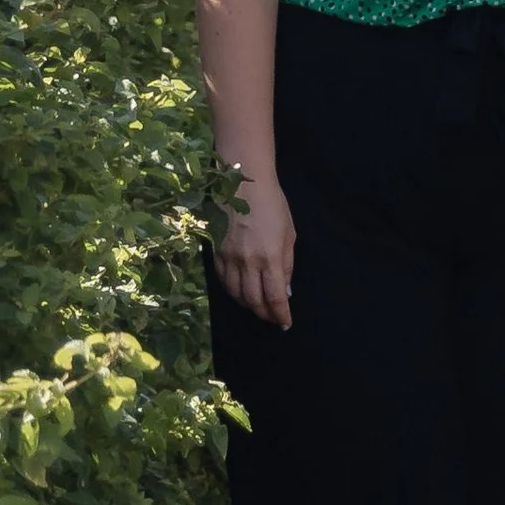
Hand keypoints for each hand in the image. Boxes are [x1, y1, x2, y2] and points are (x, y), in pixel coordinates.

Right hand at [217, 172, 296, 324]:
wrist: (242, 181)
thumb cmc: (272, 204)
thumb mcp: (289, 233)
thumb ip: (287, 264)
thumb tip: (285, 291)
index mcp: (270, 257)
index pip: (275, 297)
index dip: (280, 315)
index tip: (285, 323)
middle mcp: (247, 262)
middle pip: (253, 301)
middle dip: (264, 314)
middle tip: (272, 318)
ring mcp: (228, 258)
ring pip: (235, 294)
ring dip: (248, 305)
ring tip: (257, 307)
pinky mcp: (215, 252)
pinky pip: (222, 280)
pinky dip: (232, 291)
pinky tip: (239, 292)